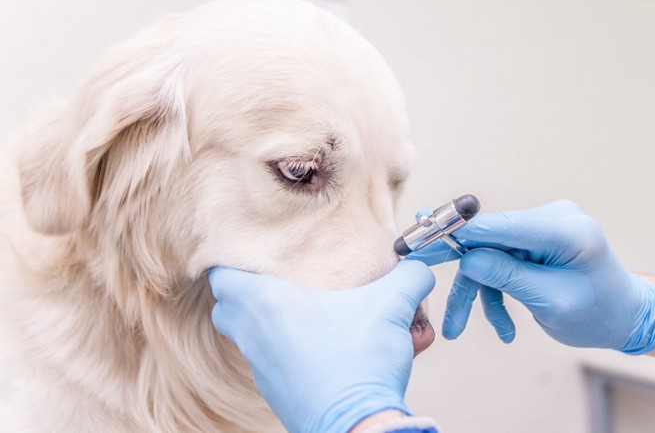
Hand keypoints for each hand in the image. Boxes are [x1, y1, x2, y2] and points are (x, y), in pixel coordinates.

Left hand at [209, 260, 434, 432]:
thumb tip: (418, 267)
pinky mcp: (275, 393)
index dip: (232, 261)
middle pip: (227, 307)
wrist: (358, 426)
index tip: (254, 254)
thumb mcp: (392, 306)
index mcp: (266, 303)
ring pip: (248, 337)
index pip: (220, 276)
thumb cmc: (361, 362)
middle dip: (246, 293)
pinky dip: (286, 353)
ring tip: (303, 315)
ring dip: (267, 324)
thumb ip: (409, 277)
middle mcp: (254, 335)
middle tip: (277, 282)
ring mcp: (261, 368)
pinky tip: (320, 349)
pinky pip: (270, 364)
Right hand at [409, 200, 654, 353]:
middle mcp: (552, 219)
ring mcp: (542, 228)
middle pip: (488, 236)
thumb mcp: (551, 302)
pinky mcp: (534, 240)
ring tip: (456, 328)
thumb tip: (467, 258)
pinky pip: (500, 260)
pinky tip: (503, 326)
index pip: (500, 224)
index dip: (457, 229)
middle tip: (413, 262)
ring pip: (489, 254)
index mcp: (565, 230)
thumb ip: (508, 276)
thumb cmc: (597, 313)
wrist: (623, 316)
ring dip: (474, 291)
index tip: (421, 233)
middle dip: (452, 258)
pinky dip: (494, 290)